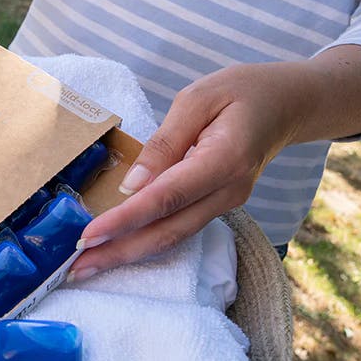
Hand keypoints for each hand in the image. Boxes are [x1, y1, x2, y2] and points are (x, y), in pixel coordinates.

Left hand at [68, 61, 323, 280]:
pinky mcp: (218, 205)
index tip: (89, 234)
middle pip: (168, 232)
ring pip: (173, 238)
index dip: (126, 219)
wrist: (286, 104)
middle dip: (118, 252)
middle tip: (74, 269)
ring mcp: (226, 203)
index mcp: (224, 160)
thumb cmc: (241, 91)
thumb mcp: (198, 98)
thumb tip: (132, 185)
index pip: (166, 198)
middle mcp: (228, 192)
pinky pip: (179, 229)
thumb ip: (165, 141)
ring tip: (86, 267)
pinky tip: (118, 248)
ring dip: (129, 254)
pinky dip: (146, 242)